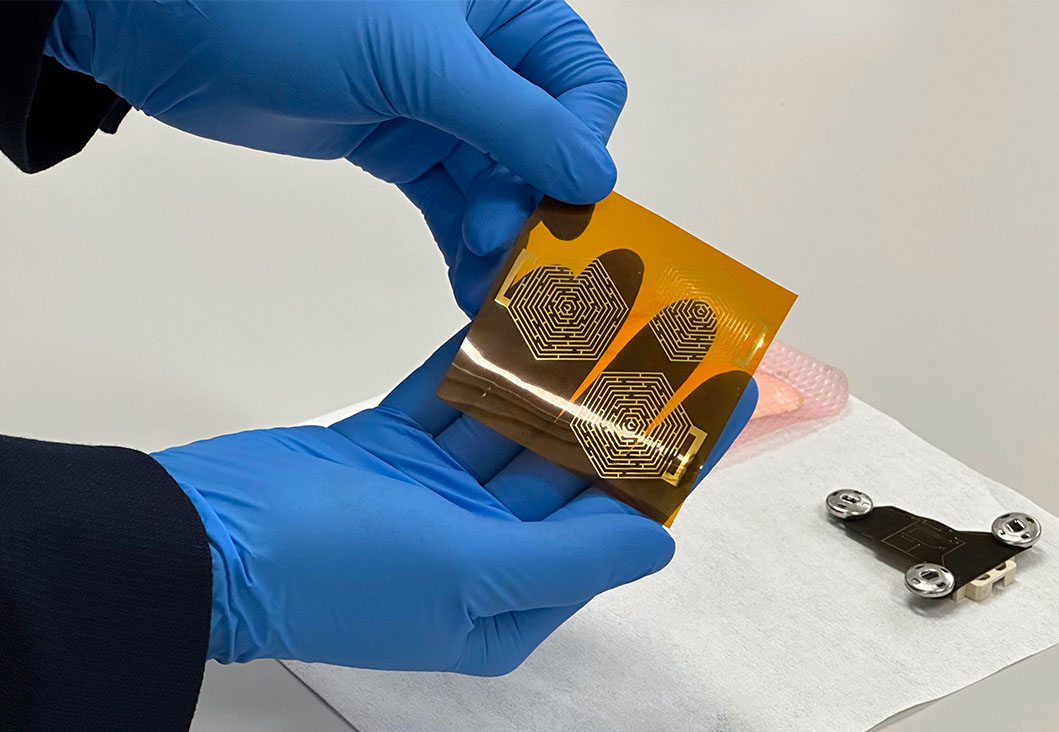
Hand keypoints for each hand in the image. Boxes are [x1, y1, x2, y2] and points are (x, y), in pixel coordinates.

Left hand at [45, 1, 626, 313]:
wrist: (169, 27)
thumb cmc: (281, 7)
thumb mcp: (414, 59)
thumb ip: (511, 120)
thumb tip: (592, 172)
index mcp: (499, 10)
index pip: (580, 82)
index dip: (579, 143)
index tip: (567, 200)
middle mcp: (478, 56)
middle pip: (542, 142)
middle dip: (531, 201)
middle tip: (500, 244)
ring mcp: (437, 101)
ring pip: (498, 179)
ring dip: (498, 235)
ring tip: (485, 284)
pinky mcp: (398, 142)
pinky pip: (451, 199)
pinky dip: (460, 241)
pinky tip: (465, 283)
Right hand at [151, 330, 756, 673]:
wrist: (199, 536)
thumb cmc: (324, 576)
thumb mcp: (466, 577)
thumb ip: (571, 557)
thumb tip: (657, 540)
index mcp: (509, 597)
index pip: (614, 518)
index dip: (671, 460)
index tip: (719, 403)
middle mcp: (479, 548)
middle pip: (572, 462)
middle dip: (621, 401)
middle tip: (671, 339)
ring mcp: (434, 494)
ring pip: (518, 418)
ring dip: (560, 370)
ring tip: (613, 313)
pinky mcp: (393, 447)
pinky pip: (458, 393)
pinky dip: (490, 357)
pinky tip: (529, 316)